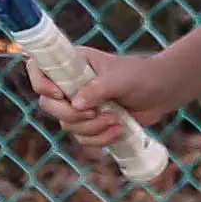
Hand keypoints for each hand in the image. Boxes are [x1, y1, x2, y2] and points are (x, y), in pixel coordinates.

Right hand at [25, 46, 178, 147]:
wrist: (161, 92)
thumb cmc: (140, 76)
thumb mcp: (118, 79)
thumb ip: (96, 89)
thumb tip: (77, 105)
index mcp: (72, 63)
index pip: (39, 69)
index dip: (41, 83)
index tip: (59, 94)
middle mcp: (70, 84)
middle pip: (49, 105)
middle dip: (70, 115)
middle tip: (93, 113)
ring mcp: (79, 105)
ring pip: (67, 125)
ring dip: (92, 128)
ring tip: (116, 119)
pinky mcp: (91, 123)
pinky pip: (83, 138)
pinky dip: (100, 138)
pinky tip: (119, 129)